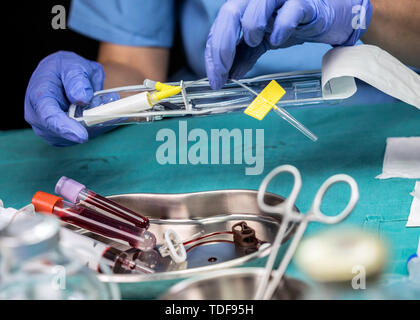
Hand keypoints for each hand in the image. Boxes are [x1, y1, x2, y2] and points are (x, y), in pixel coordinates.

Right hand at [25, 51, 104, 145]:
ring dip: (91, 127)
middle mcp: (38, 116)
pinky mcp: (60, 137)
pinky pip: (78, 138)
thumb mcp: (73, 65)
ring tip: (101, 107)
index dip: (65, 127)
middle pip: (61, 132)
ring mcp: (47, 129)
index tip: (82, 136)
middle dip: (86, 126)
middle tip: (106, 112)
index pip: (48, 116)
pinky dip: (93, 129)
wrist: (62, 75)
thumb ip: (77, 79)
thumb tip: (81, 98)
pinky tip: (100, 116)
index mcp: (38, 96)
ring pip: (72, 138)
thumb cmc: (65, 68)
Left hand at [205, 0, 371, 88]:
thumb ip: (246, 55)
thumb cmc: (295, 21)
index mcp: (245, 5)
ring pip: (255, 7)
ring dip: (251, 30)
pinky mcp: (305, 1)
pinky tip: (277, 40)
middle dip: (221, 48)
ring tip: (256, 42)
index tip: (215, 79)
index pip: (220, 27)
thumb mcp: (265, 40)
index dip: (213, 54)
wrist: (332, 14)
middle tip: (222, 75)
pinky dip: (281, 28)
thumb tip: (230, 75)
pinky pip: (290, 11)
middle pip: (229, 14)